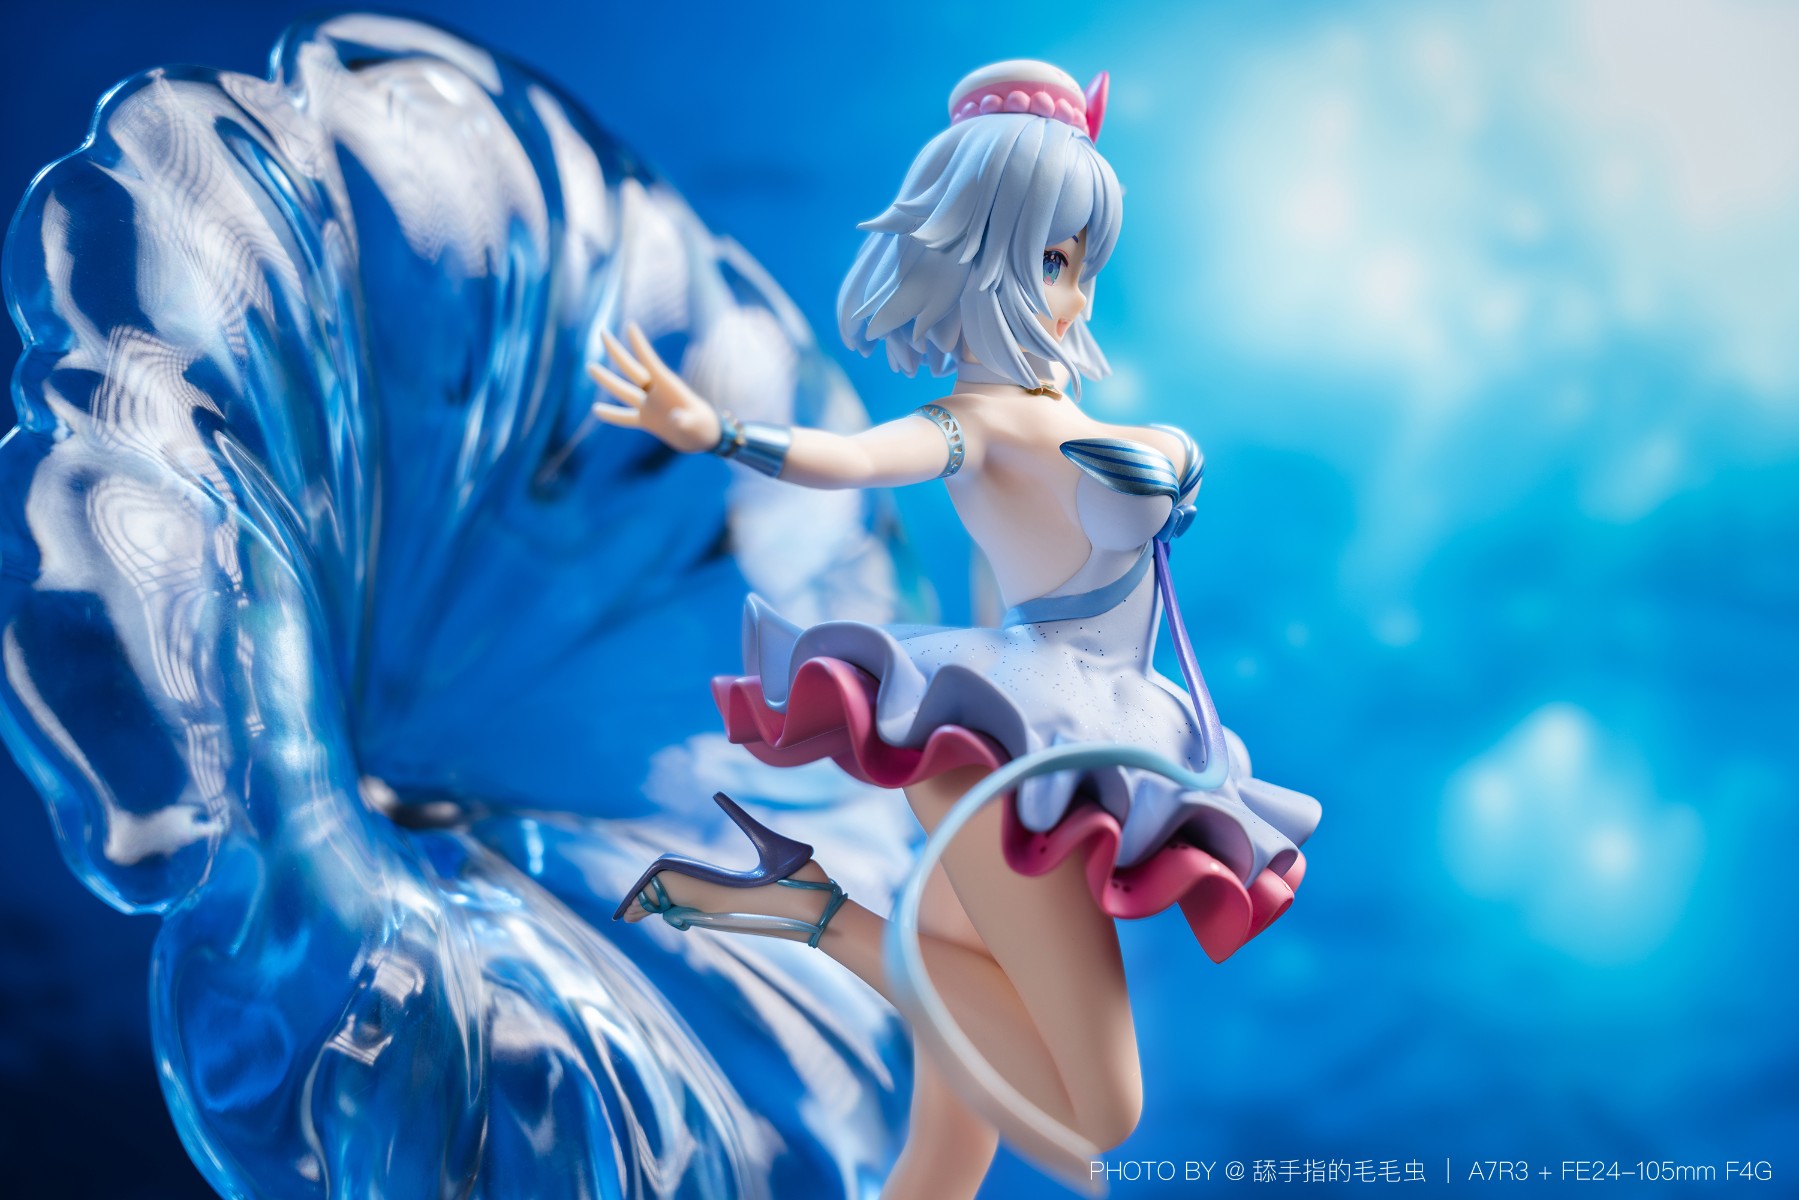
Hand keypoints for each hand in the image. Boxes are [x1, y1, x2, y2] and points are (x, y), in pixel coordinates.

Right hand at [586, 322, 721, 453]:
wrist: (705, 439)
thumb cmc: (705, 427)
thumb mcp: (697, 425)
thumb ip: (686, 420)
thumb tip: (674, 418)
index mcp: (668, 386)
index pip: (649, 361)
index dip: (640, 344)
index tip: (630, 326)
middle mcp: (655, 392)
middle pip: (631, 369)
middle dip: (616, 351)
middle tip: (602, 332)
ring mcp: (649, 405)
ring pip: (623, 390)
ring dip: (606, 379)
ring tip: (589, 366)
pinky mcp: (647, 420)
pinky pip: (625, 417)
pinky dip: (612, 415)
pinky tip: (595, 410)